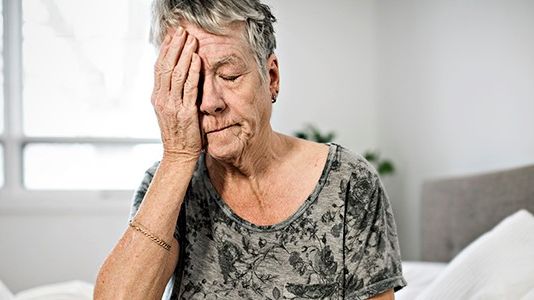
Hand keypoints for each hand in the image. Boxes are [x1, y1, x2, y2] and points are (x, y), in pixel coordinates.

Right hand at [151, 27, 201, 162]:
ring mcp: (173, 106)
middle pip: (166, 66)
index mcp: (157, 97)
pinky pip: (189, 88)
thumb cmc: (177, 133)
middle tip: (182, 31)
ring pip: (177, 74)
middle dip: (174, 47)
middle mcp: (162, 99)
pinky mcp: (185, 113)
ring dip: (185, 55)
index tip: (172, 36)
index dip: (165, 50)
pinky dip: (193, 72)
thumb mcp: (169, 111)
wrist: (178, 155)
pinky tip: (197, 60)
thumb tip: (176, 75)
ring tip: (191, 40)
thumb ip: (171, 94)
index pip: (159, 68)